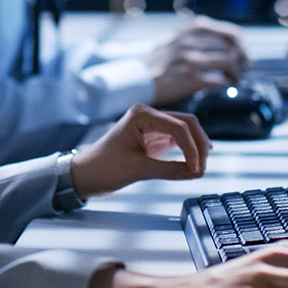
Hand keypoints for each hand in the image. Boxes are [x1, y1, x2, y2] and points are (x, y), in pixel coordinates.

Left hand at [70, 103, 211, 198]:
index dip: (192, 148)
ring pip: (185, 129)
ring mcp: (151, 124)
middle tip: (202, 168)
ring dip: (195, 147)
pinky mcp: (153, 136)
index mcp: (141, 114)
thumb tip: (196, 172)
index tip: (197, 169)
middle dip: (198, 145)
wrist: (85, 173)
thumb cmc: (103, 167)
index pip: (178, 126)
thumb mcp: (138, 170)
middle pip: (186, 123)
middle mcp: (148, 114)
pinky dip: (187, 150)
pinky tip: (194, 162)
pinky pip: (177, 139)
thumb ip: (170, 170)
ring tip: (200, 168)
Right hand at [143, 15, 247, 105]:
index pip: (230, 32)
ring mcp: (191, 59)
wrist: (137, 78)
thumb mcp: (176, 38)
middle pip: (232, 48)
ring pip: (228, 62)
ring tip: (234, 78)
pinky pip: (219, 80)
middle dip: (242, 59)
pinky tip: (225, 86)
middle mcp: (192, 41)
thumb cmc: (157, 61)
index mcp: (191, 29)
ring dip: (236, 72)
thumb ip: (198, 37)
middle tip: (243, 68)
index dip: (241, 44)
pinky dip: (227, 84)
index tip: (244, 54)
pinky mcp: (190, 78)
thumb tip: (226, 43)